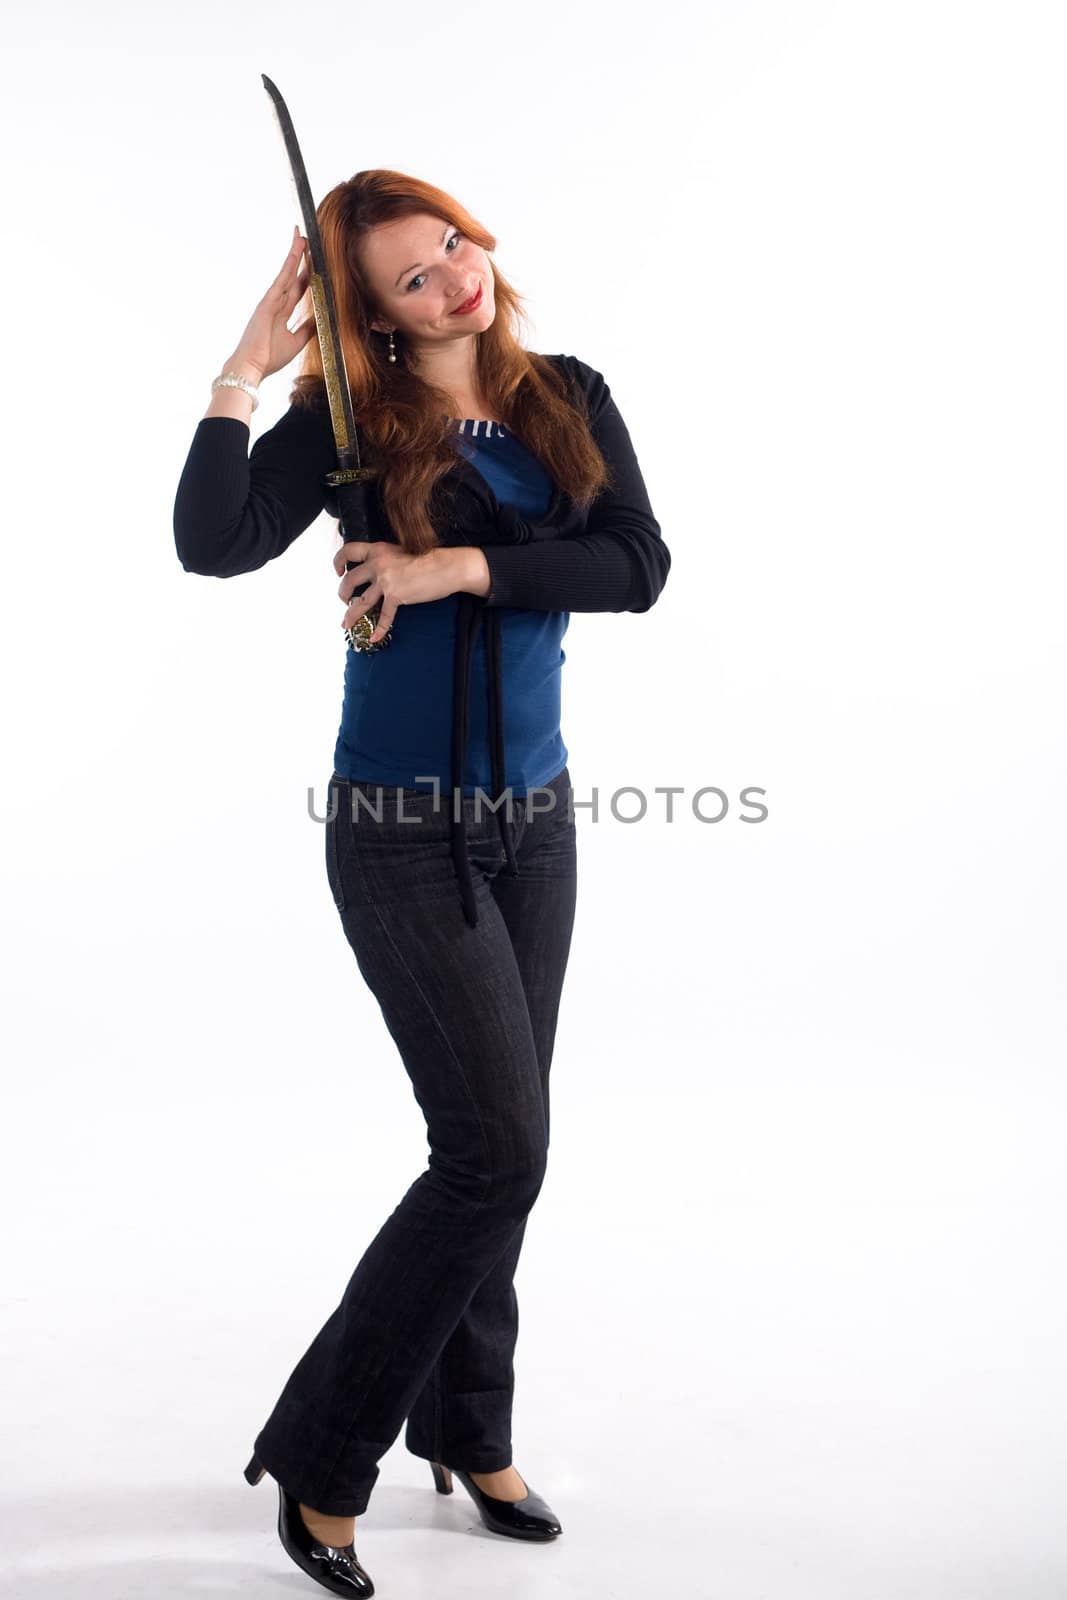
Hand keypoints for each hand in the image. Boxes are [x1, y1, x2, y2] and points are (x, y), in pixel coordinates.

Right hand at [226, 226, 315, 382]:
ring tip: (302, 236)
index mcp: (282, 311)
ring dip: (295, 254)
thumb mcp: (297, 342)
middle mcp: (277, 302)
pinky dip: (289, 265)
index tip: (316, 260)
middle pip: (294, 275)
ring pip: (287, 272)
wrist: (251, 368)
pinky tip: (296, 251)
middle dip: (302, 258)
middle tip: (310, 239)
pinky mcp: (267, 302)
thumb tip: (324, 318)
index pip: (299, 288)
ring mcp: (271, 300)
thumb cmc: (269, 358)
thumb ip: (309, 328)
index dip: (308, 274)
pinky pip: (282, 279)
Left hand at [334, 543, 469, 644]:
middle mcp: (378, 563)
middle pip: (349, 580)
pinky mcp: (396, 596)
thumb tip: (376, 572)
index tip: (338, 571)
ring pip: (361, 601)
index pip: (349, 551)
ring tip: (347, 623)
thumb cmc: (429, 559)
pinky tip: (374, 638)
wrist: (447, 566)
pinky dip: (379, 630)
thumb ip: (385, 559)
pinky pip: (384, 617)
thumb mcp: (400, 552)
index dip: (338, 561)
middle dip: (343, 593)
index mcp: (378, 550)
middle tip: (344, 600)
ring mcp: (386, 581)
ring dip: (351, 614)